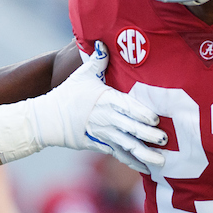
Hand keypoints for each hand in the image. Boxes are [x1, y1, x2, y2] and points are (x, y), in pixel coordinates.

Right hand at [0, 41, 166, 170]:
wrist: (48, 118)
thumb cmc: (67, 94)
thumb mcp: (82, 75)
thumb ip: (98, 60)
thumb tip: (104, 42)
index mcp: (105, 100)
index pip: (126, 107)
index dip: (141, 113)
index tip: (155, 119)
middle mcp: (106, 119)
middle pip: (130, 128)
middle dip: (148, 135)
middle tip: (165, 139)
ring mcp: (103, 134)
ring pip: (127, 146)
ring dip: (145, 154)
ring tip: (161, 161)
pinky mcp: (99, 146)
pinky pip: (119, 155)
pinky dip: (133, 163)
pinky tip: (147, 169)